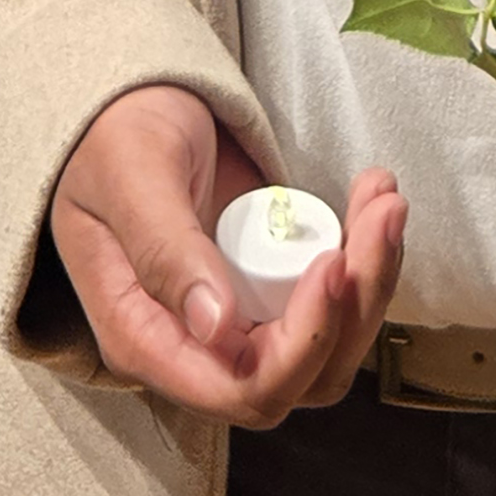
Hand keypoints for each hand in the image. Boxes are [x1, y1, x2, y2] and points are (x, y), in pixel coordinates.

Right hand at [50, 85, 405, 422]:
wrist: (125, 105)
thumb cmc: (112, 139)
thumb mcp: (130, 178)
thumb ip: (165, 251)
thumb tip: (216, 326)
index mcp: (146, 340)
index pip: (242, 389)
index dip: (302, 345)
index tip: (331, 264)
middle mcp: (198, 348)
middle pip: (302, 377)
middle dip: (355, 305)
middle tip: (380, 213)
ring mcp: (240, 322)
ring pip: (331, 346)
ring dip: (373, 279)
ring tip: (383, 197)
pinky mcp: (272, 290)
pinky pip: (334, 302)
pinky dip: (366, 255)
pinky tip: (371, 195)